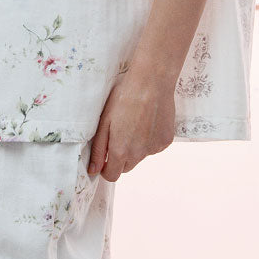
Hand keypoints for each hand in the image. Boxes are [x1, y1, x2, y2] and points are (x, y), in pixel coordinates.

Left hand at [87, 67, 175, 182]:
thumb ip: (98, 149)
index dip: (105, 168)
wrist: (151, 83)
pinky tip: (147, 121)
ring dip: (135, 148)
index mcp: (121, 151)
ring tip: (134, 122)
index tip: (104, 158)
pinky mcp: (166, 141)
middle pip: (126, 167)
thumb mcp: (104, 121)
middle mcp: (139, 154)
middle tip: (119, 134)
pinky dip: (149, 140)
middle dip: (120, 158)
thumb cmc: (124, 98)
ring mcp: (154, 149)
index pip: (112, 175)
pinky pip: (153, 147)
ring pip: (140, 156)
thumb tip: (92, 170)